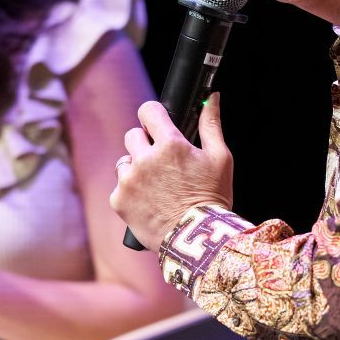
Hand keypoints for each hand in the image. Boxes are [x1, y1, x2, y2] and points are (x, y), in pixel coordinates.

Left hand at [110, 93, 233, 249]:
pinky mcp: (118, 200)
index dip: (154, 116)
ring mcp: (129, 180)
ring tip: (156, 186)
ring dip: (136, 168)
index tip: (158, 124)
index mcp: (170, 144)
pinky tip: (148, 201)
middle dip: (145, 144)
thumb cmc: (212, 198)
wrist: (198, 242)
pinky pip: (120, 186)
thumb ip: (211, 124)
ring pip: (124, 161)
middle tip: (162, 163)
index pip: (148, 110)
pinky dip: (131, 191)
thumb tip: (211, 97)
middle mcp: (145, 159)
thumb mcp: (220, 158)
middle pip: (133, 134)